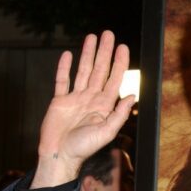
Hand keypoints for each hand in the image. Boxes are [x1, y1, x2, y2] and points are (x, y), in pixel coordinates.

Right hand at [32, 31, 134, 188]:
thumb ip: (120, 113)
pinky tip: (67, 55)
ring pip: (83, 70)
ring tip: (92, 37)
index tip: (122, 47)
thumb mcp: (107, 131)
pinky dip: (64, 67)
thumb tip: (132, 95)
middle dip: (104, 51)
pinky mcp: (59, 101)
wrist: (59, 156)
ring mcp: (75, 98)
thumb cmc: (84, 147)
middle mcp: (91, 98)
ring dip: (88, 54)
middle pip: (100, 69)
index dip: (119, 62)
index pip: (114, 78)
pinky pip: (62, 81)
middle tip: (108, 34)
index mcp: (104, 104)